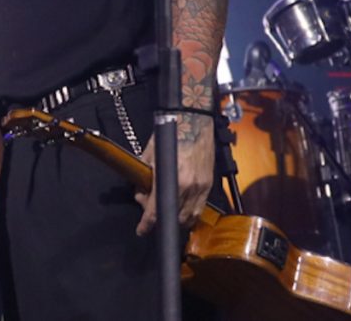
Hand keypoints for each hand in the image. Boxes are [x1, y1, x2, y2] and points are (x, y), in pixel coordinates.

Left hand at [133, 119, 214, 235]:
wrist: (194, 120)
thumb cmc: (171, 132)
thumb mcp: (150, 153)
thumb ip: (145, 175)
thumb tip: (141, 191)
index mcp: (171, 178)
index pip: (157, 210)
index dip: (147, 224)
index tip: (142, 230)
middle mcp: (188, 186)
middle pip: (173, 216)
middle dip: (159, 217)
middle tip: (149, 205)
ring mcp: (201, 186)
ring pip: (189, 217)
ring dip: (176, 219)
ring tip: (165, 208)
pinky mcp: (209, 184)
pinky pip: (200, 208)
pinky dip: (190, 213)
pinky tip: (181, 208)